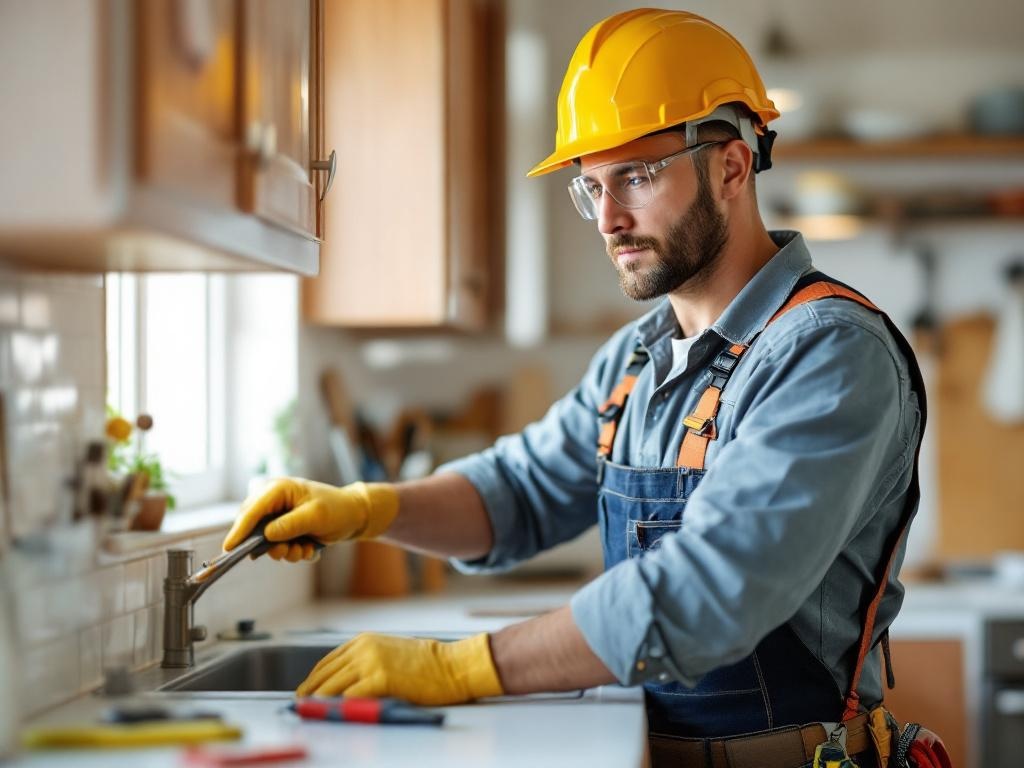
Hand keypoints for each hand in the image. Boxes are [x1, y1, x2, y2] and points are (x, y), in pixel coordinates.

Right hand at [222, 479, 398, 560]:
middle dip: (270, 545)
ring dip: (285, 551)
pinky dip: (293, 551)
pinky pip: (279, 546)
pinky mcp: (285, 529)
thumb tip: (266, 535)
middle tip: (287, 551)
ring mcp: (279, 517)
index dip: (239, 529)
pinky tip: (310, 548)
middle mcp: (274, 502)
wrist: (354, 516)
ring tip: (305, 549)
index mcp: (279, 489)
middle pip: (254, 528)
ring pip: (267, 542)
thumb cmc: (338, 509)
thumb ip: (290, 525)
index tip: (229, 548)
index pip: (252, 510)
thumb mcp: (315, 516)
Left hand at [296, 632, 503, 705]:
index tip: (304, 691)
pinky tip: (331, 715)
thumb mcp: (389, 653)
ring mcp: (371, 662)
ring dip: (317, 701)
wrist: (451, 666)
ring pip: (332, 685)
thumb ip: (366, 662)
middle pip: (325, 673)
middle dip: (309, 691)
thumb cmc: (426, 664)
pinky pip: (350, 696)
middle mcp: (364, 647)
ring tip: (308, 713)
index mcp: (364, 640)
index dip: (313, 678)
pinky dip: (337, 707)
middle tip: (299, 706)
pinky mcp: (380, 679)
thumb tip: (342, 683)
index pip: (328, 661)